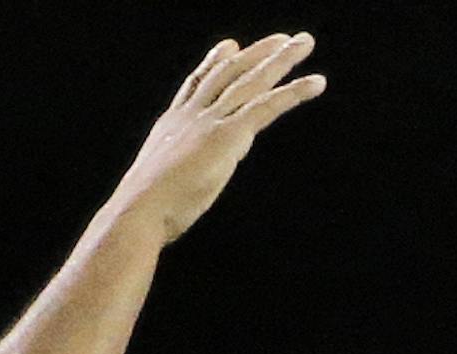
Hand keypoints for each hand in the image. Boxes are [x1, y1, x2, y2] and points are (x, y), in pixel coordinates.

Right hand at [110, 34, 326, 246]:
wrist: (140, 209)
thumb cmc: (147, 210)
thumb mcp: (160, 183)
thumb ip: (174, 174)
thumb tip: (178, 185)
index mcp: (173, 123)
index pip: (198, 83)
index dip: (215, 62)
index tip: (230, 46)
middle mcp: (192, 114)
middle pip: (229, 72)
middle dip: (258, 53)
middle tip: (283, 39)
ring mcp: (210, 121)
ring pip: (251, 81)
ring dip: (281, 59)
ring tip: (304, 43)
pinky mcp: (227, 136)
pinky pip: (266, 106)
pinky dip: (294, 93)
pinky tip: (315, 82)